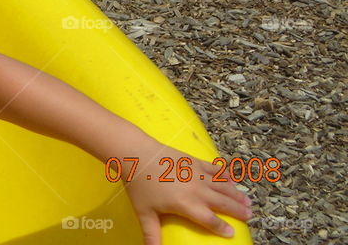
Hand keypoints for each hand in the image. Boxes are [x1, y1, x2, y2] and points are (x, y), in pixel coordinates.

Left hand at [117, 140, 253, 243]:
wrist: (136, 153)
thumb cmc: (139, 184)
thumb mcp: (144, 213)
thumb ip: (151, 234)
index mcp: (187, 205)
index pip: (210, 220)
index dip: (222, 228)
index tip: (232, 233)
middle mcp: (197, 190)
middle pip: (222, 202)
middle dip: (237, 210)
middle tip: (250, 215)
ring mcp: (197, 173)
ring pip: (223, 185)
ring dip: (236, 193)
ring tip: (248, 200)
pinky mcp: (193, 160)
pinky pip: (214, 168)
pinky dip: (224, 174)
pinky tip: (231, 178)